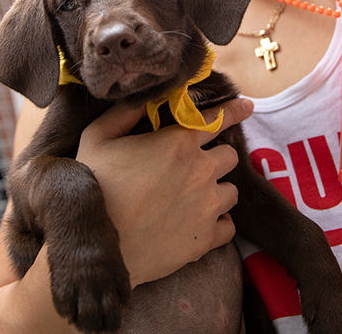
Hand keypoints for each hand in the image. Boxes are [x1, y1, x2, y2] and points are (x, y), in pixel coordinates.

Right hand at [76, 96, 252, 286]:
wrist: (96, 244)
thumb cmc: (94, 186)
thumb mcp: (98, 137)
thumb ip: (125, 112)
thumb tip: (144, 97)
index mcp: (179, 143)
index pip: (218, 119)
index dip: (233, 110)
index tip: (246, 106)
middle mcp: (201, 171)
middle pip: (229, 156)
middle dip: (215, 157)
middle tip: (195, 167)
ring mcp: (207, 207)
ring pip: (231, 192)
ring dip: (217, 191)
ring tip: (194, 198)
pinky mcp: (205, 239)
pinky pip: (229, 227)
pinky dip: (218, 224)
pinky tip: (199, 223)